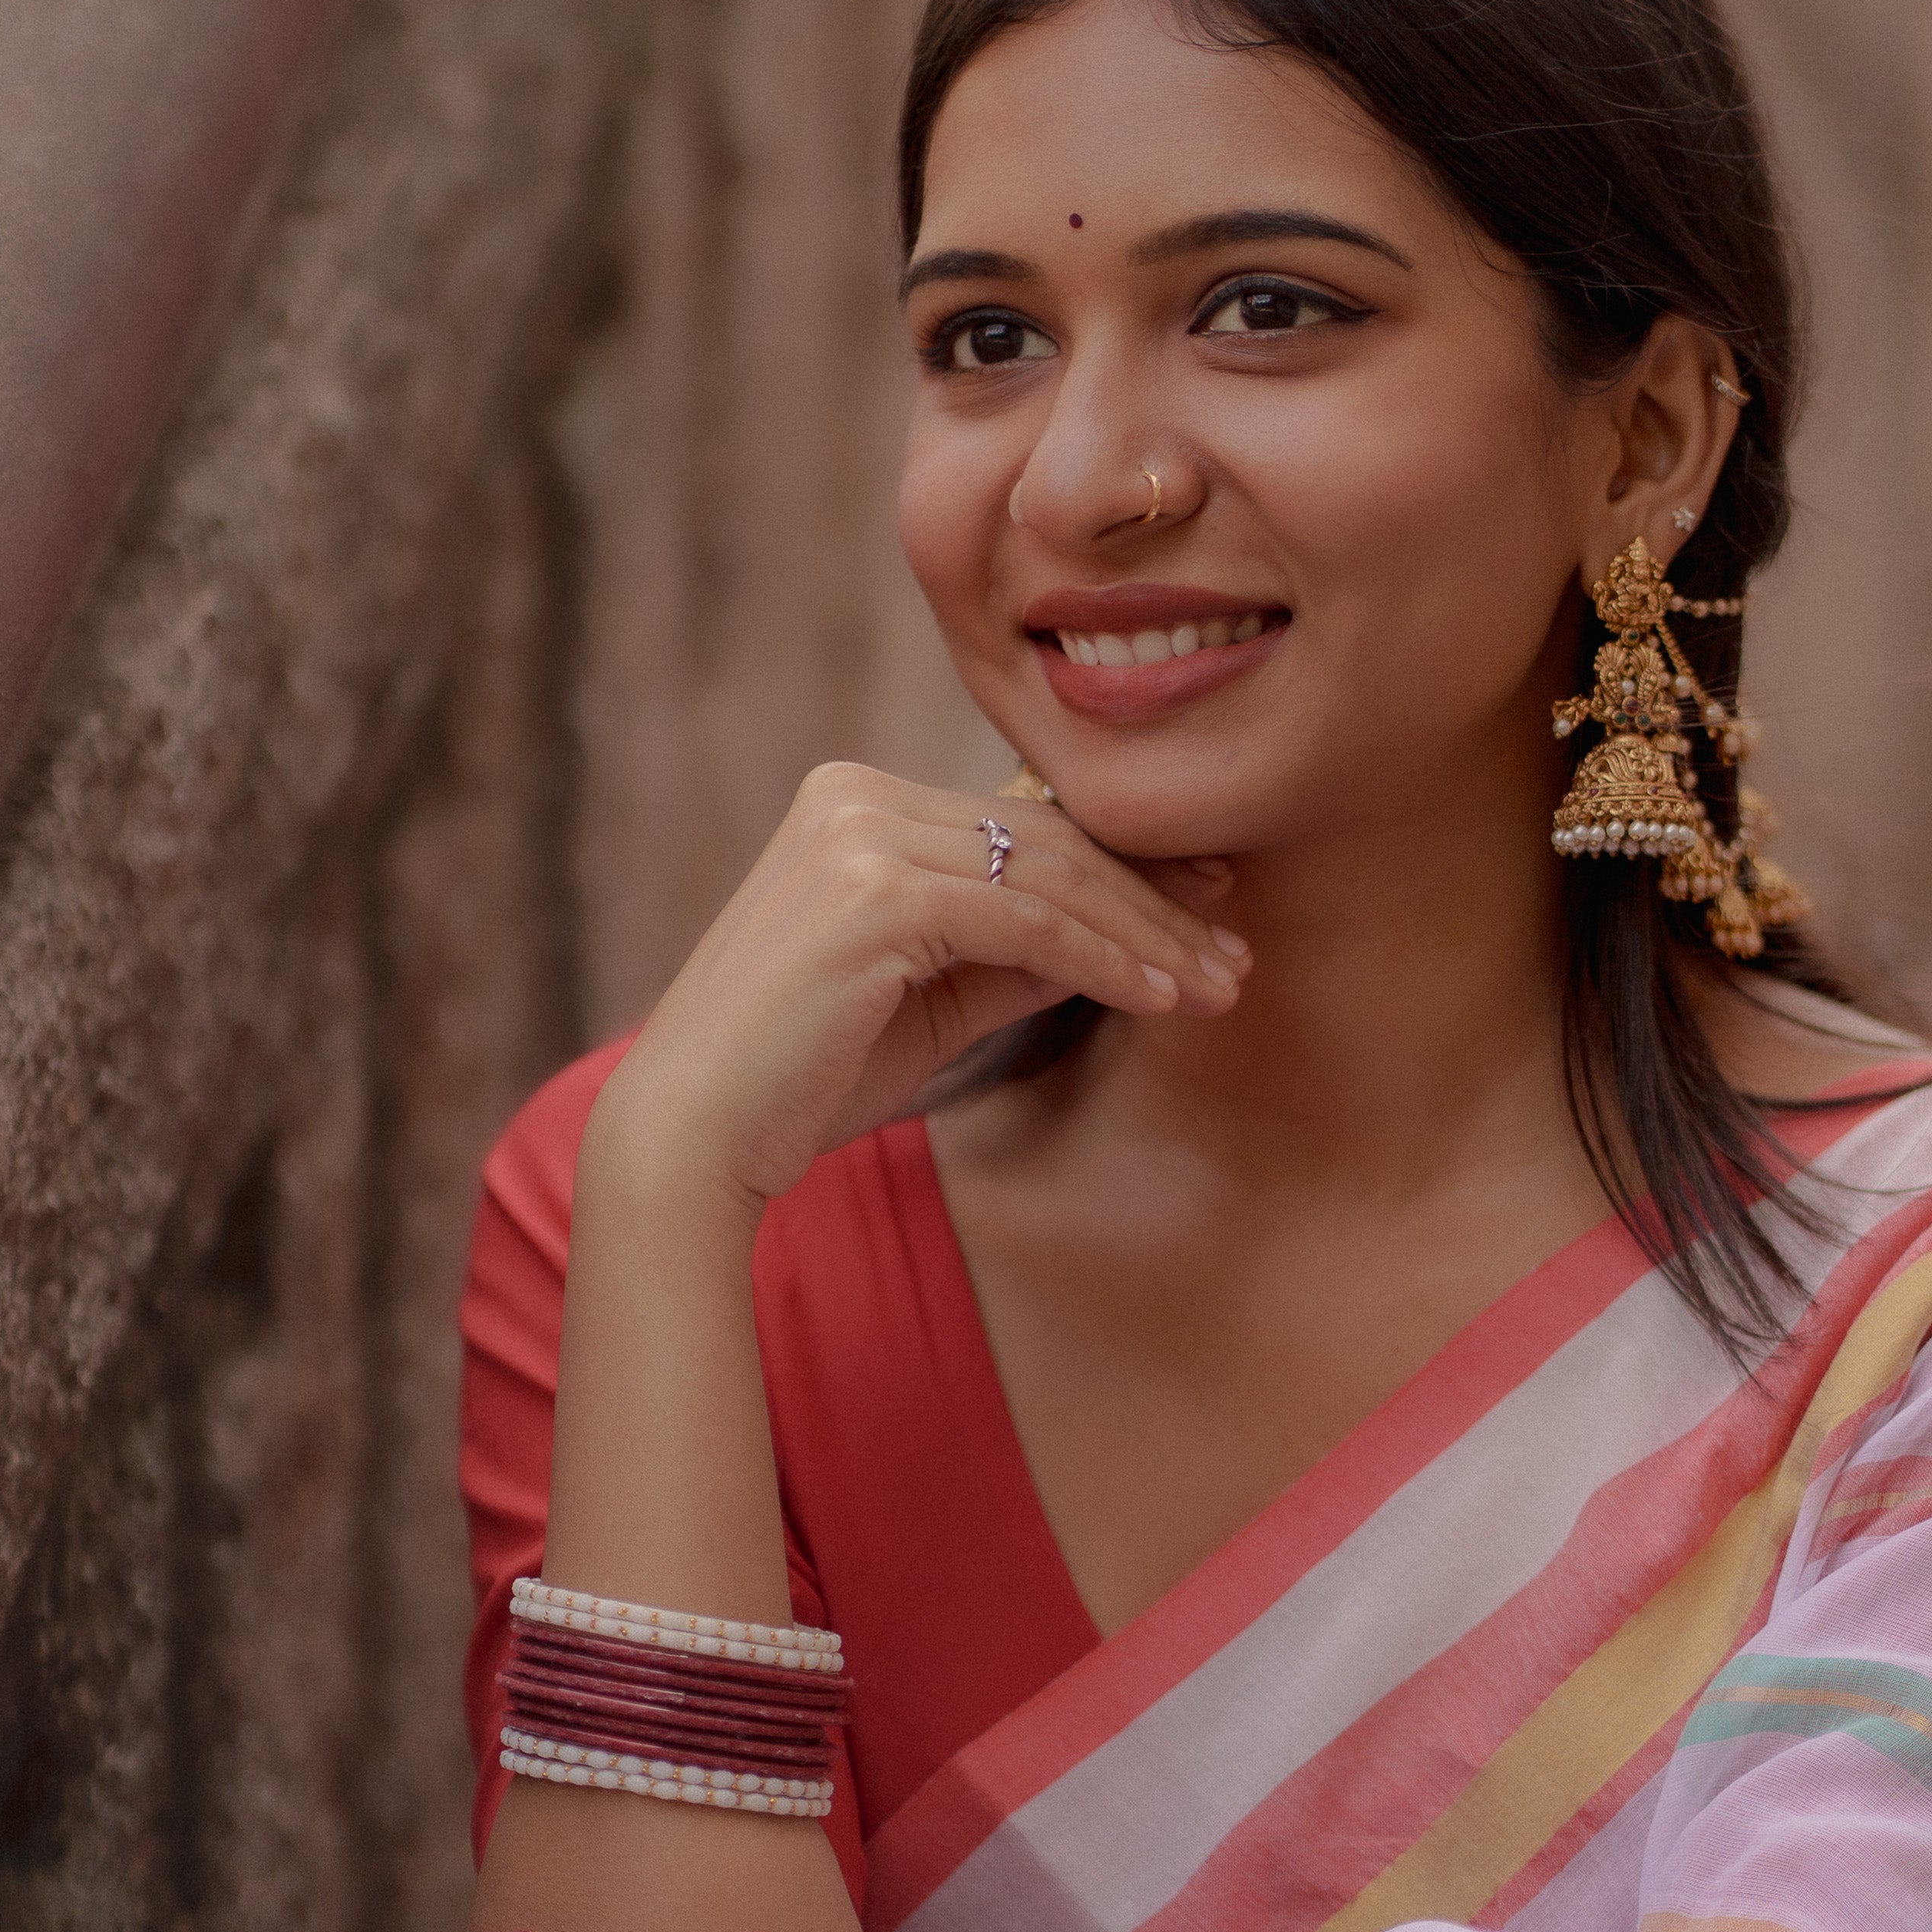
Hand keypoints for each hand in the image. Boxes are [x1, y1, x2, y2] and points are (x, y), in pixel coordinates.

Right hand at [591, 762, 1245, 1214]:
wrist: (696, 1135)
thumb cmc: (803, 1078)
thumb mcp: (933, 1003)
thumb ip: (1017, 956)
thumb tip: (1123, 939)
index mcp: (856, 805)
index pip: (1021, 829)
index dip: (1127, 873)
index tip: (1210, 917)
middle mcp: (855, 796)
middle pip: (1046, 842)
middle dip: (1156, 904)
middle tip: (1235, 956)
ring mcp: (861, 833)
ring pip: (1048, 877)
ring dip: (1148, 936)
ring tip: (1220, 988)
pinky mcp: (876, 889)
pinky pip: (1026, 919)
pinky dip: (1104, 958)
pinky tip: (1160, 996)